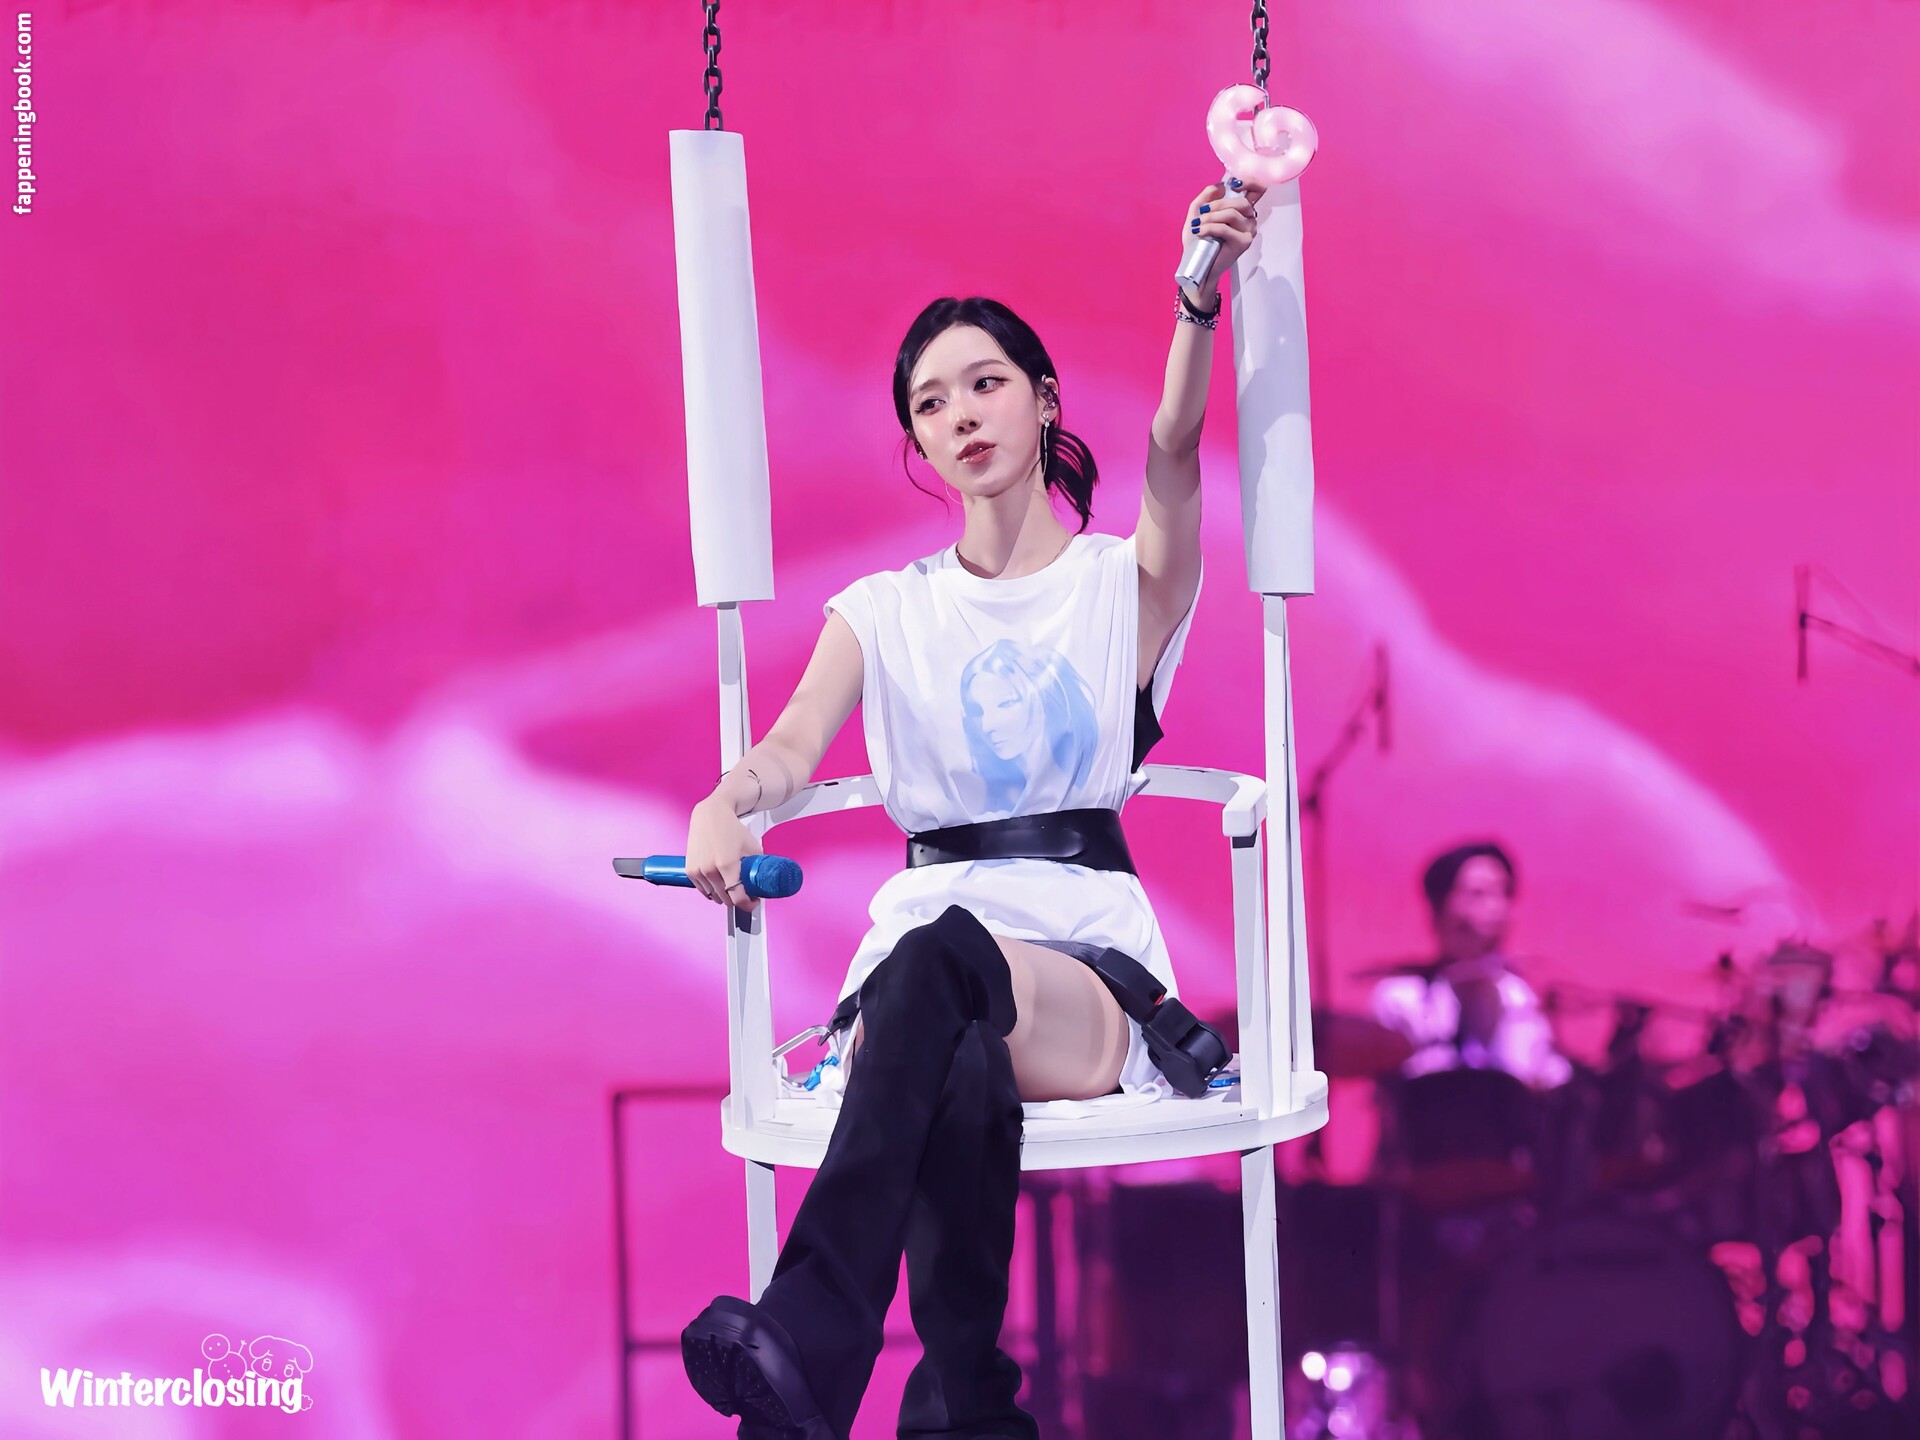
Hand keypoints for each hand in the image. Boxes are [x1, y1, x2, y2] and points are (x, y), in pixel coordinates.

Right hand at [685, 795, 765, 913]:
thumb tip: (760, 882)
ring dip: (724, 896)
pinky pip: (702, 890)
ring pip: (713, 896)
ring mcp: (698, 870)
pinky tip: (719, 884)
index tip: (753, 903)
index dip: (748, 904)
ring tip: (732, 886)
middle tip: (745, 892)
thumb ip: (756, 867)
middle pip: (726, 899)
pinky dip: (711, 890)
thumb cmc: (732, 828)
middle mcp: (710, 869)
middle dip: (737, 899)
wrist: (711, 814)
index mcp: (727, 864)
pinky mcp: (690, 870)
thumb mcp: (753, 847)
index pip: (737, 897)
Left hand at [1184, 177, 1266, 298]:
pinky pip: (1225, 228)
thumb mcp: (1198, 214)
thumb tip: (1220, 186)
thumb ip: (1206, 197)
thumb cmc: (1199, 240)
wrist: (1197, 264)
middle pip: (1240, 201)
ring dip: (1211, 217)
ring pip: (1232, 214)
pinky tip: (1199, 231)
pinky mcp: (1243, 242)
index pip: (1257, 190)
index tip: (1232, 184)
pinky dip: (1209, 227)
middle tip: (1202, 213)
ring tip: (1198, 225)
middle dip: (1218, 204)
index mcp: (1242, 210)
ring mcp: (1248, 231)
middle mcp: (1249, 219)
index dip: (1250, 182)